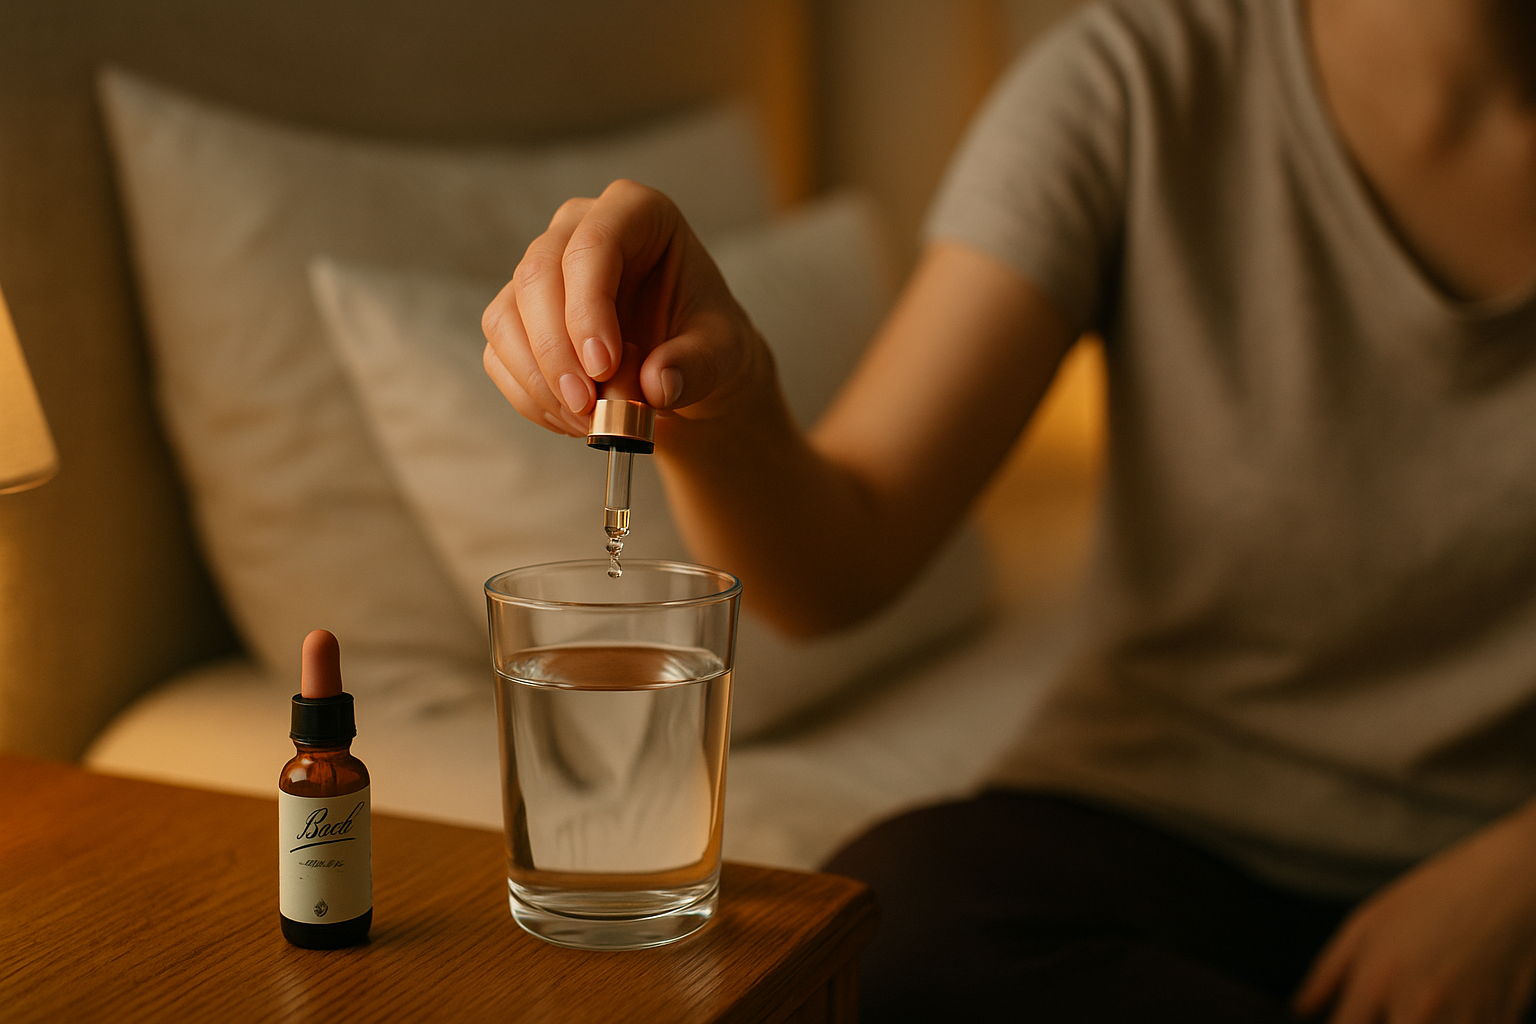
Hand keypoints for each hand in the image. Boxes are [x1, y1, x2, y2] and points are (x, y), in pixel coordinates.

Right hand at [480, 179, 768, 438]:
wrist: (686, 366)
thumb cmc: (706, 341)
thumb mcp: (724, 352)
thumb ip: (698, 365)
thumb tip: (657, 385)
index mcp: (637, 213)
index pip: (594, 242)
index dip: (588, 306)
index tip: (604, 367)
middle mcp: (578, 228)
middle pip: (538, 275)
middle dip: (556, 350)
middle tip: (588, 407)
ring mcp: (542, 270)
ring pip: (507, 316)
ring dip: (540, 380)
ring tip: (588, 421)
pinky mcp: (518, 315)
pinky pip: (501, 353)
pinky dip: (531, 396)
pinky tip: (571, 420)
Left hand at [1295, 803, 1535, 1022]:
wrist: (1512, 884)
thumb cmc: (1434, 897)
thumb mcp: (1368, 923)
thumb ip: (1327, 972)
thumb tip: (1300, 1008)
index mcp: (1377, 981)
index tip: (1342, 1020)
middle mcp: (1417, 1010)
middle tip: (1379, 1010)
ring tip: (1416, 1003)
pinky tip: (1450, 1005)